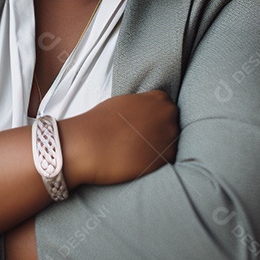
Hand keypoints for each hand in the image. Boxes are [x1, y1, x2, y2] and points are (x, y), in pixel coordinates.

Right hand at [60, 90, 177, 186]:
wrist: (89, 146)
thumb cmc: (100, 122)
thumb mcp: (124, 103)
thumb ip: (141, 106)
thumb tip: (146, 115)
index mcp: (159, 99)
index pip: (165, 106)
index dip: (153, 117)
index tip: (143, 124)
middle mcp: (169, 115)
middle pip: (170, 123)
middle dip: (158, 130)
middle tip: (139, 138)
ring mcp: (170, 136)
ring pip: (169, 142)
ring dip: (157, 146)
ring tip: (136, 149)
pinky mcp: (166, 157)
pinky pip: (165, 158)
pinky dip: (154, 160)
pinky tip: (137, 158)